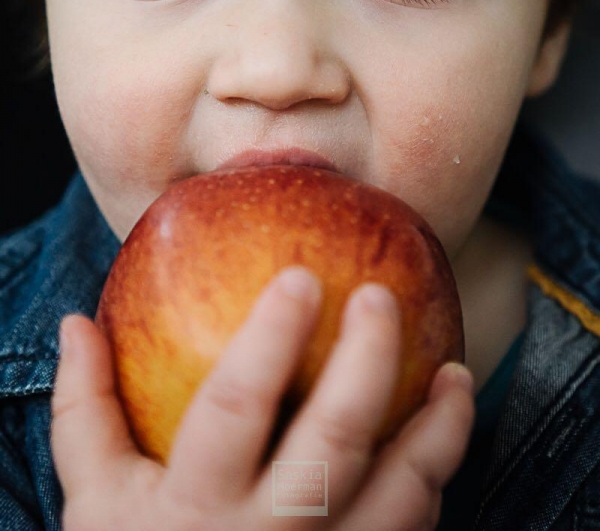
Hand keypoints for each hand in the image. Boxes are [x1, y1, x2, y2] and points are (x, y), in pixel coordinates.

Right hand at [51, 267, 474, 529]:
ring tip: (454, 372)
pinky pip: (416, 530)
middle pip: (334, 441)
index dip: (270, 338)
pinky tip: (440, 433)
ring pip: (402, 495)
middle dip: (367, 361)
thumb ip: (84, 410)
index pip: (235, 407)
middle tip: (380, 296)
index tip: (299, 276)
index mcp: (197, 505)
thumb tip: (76, 322)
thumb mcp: (96, 497)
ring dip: (438, 428)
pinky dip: (436, 478)